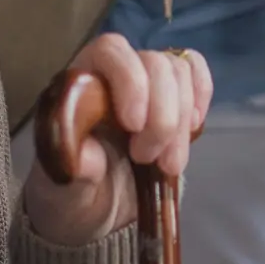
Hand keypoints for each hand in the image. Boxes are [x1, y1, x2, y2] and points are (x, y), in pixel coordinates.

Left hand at [22, 34, 212, 247]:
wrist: (95, 211)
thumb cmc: (72, 195)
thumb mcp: (63, 191)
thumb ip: (71, 169)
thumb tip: (87, 154)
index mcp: (78, 84)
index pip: (111, 52)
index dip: (131, 82)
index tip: (134, 126)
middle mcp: (113, 74)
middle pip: (156, 64)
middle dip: (162, 117)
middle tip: (147, 159)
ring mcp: (146, 83)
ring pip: (180, 74)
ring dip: (181, 122)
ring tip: (167, 164)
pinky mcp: (172, 97)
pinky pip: (195, 72)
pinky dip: (201, 95)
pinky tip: (193, 127)